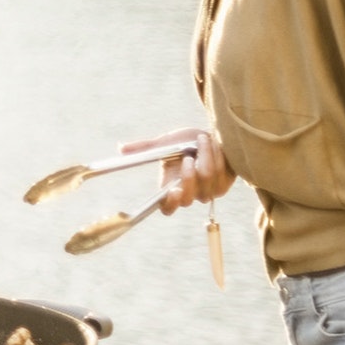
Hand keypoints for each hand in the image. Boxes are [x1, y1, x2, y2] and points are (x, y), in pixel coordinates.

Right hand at [118, 128, 234, 214]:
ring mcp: (206, 193)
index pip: (167, 208)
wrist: (211, 136)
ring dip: (204, 153)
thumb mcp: (164, 144)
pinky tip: (215, 146)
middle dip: (188, 175)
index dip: (169, 204)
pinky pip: (219, 171)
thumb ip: (144, 148)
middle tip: (187, 156)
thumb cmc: (185, 142)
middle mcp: (188, 195)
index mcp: (170, 190)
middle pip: (187, 197)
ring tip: (202, 139)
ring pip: (205, 177)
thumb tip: (121, 148)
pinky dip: (216, 154)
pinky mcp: (223, 186)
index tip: (172, 191)